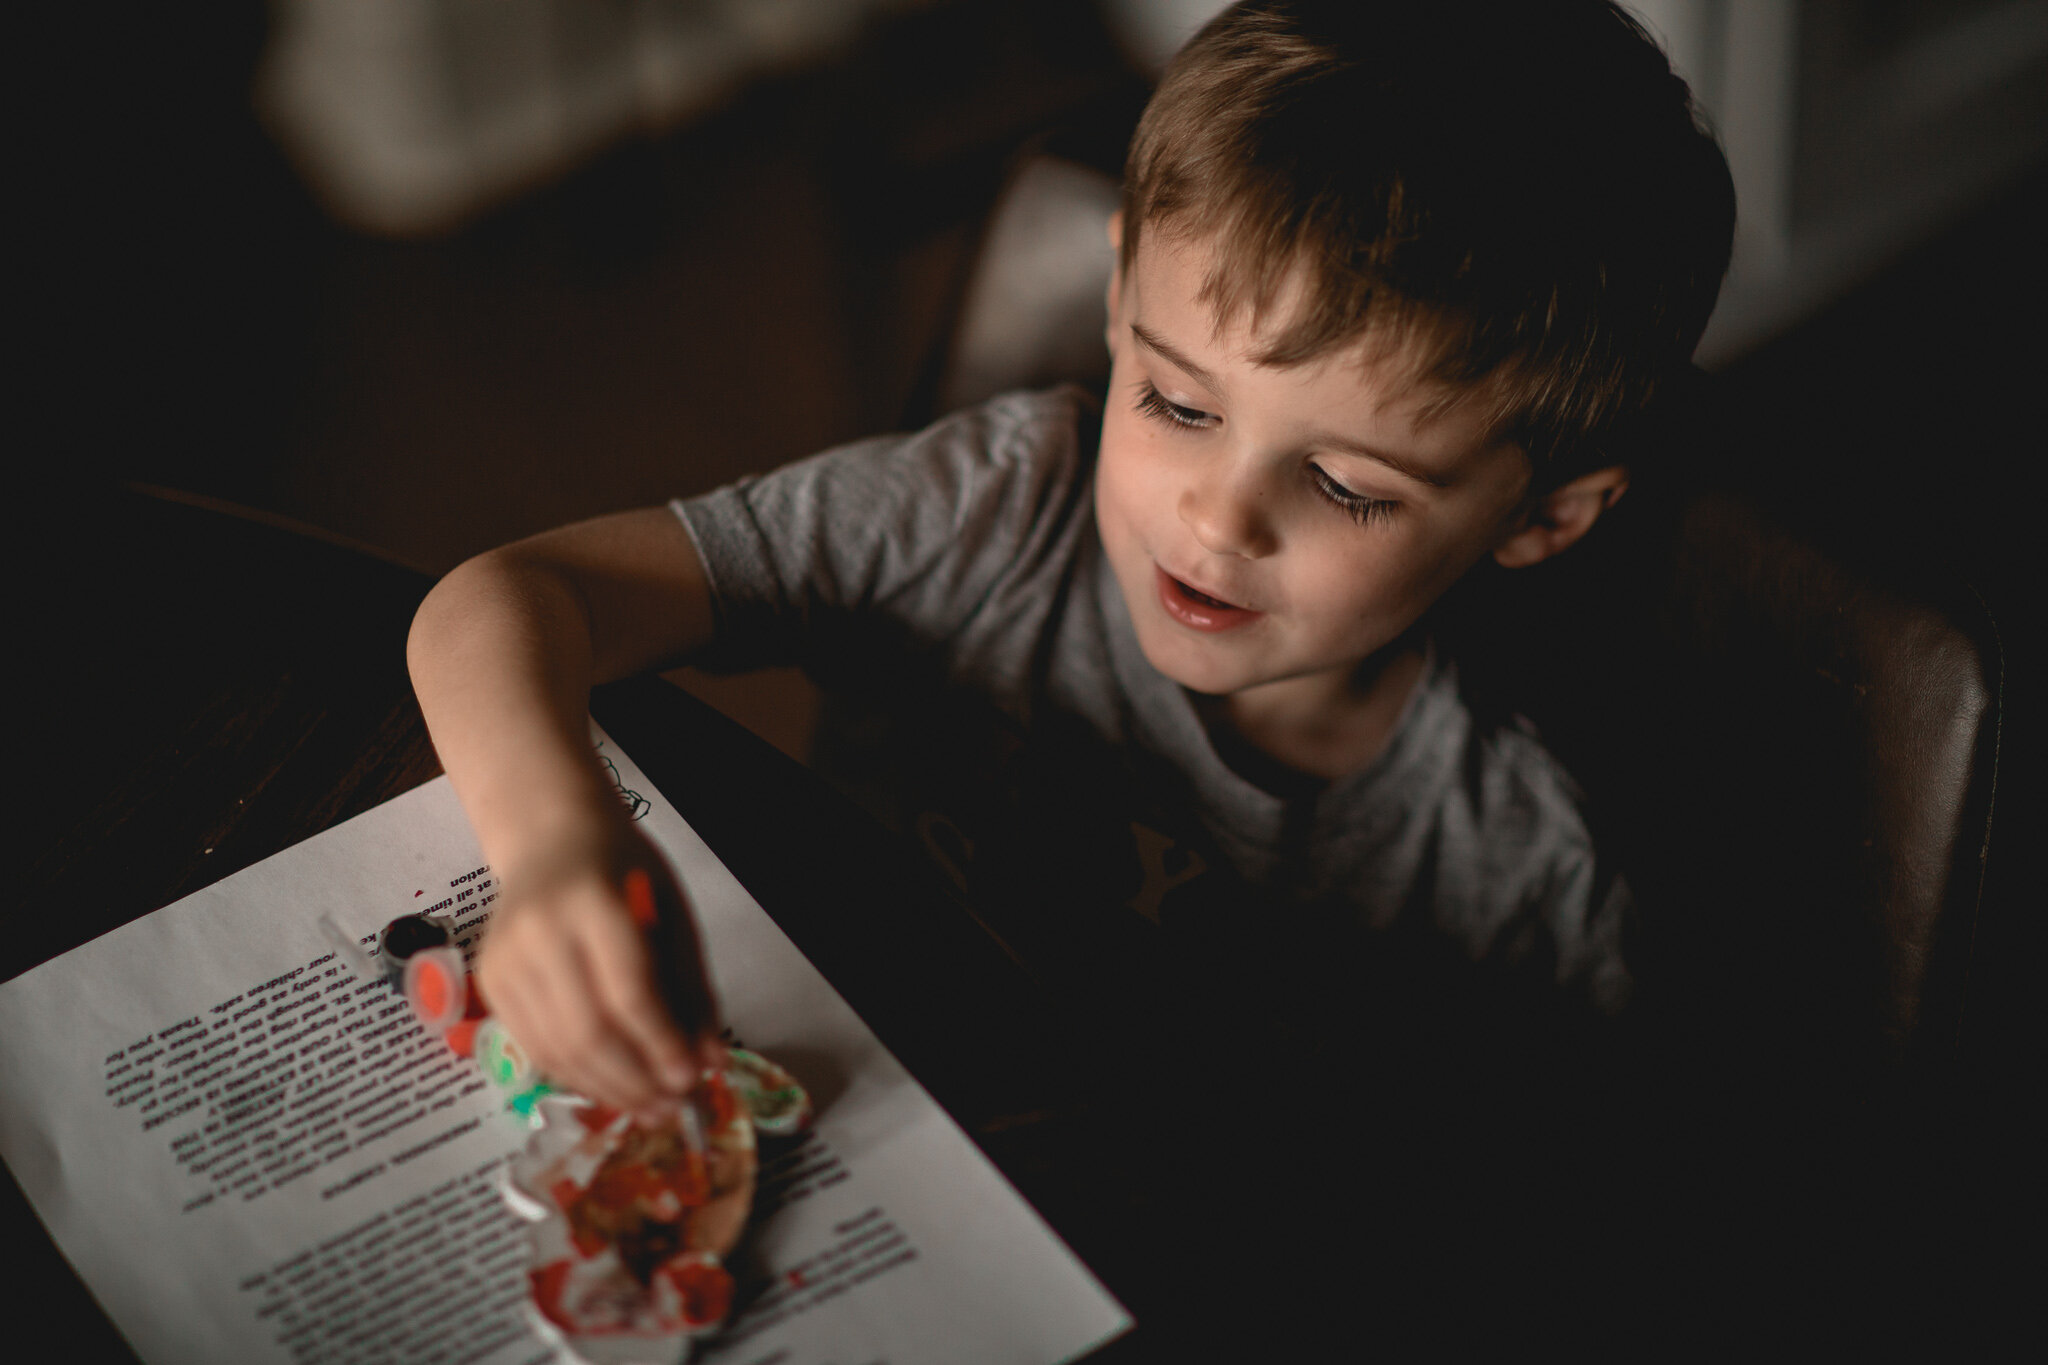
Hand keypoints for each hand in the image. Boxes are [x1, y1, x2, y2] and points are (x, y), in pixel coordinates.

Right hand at [475, 820, 720, 1119]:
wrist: (551, 840)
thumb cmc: (625, 874)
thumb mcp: (673, 916)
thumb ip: (692, 990)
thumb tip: (710, 1062)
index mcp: (594, 902)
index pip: (628, 990)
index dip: (661, 1043)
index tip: (692, 1079)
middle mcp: (539, 932)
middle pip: (586, 1029)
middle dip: (634, 1080)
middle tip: (671, 1107)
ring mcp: (505, 960)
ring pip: (556, 1049)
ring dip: (606, 1090)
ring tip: (648, 1108)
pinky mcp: (489, 983)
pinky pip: (534, 1047)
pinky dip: (575, 1077)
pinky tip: (610, 1087)